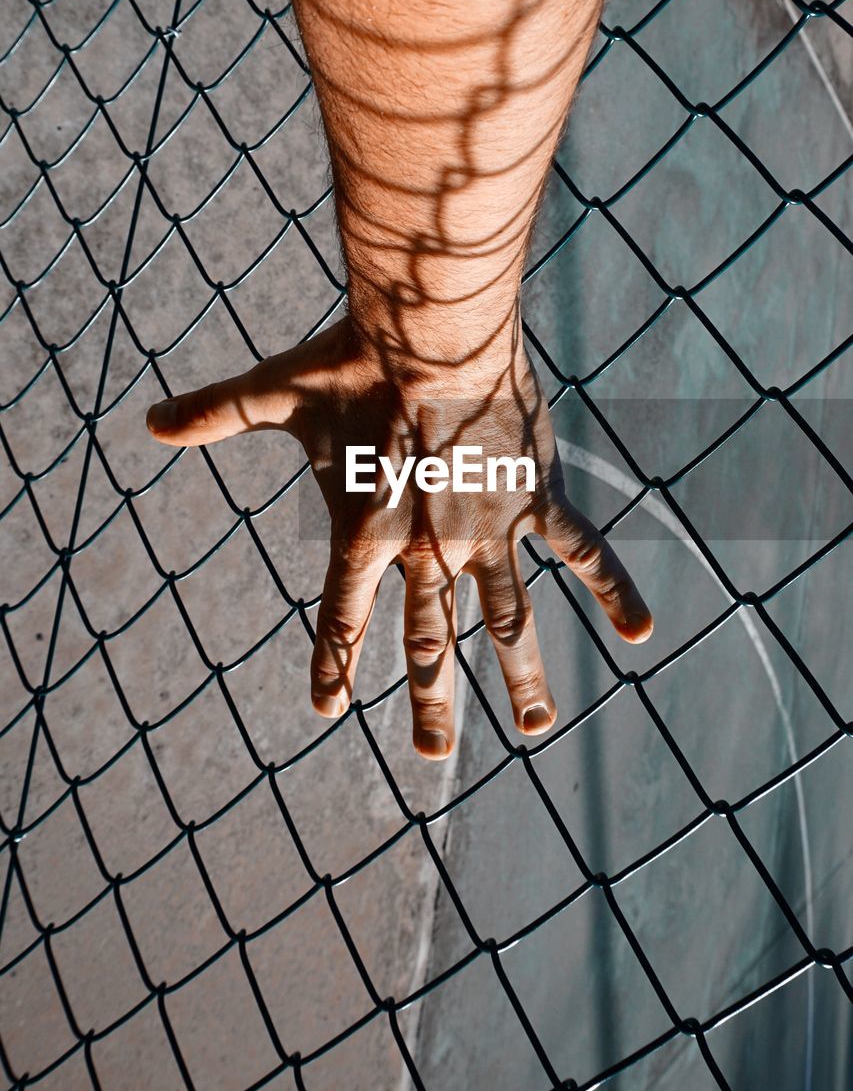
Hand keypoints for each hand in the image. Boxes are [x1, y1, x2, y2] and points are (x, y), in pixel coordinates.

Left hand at [145, 318, 652, 759]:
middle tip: (430, 757)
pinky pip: (581, 552)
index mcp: (365, 535)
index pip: (341, 617)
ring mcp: (488, 532)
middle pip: (428, 642)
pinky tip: (643, 631)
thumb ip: (216, 414)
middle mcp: (428, 551)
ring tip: (532, 728)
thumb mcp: (278, 394)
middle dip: (427, 701)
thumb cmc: (352, 363)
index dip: (332, 662)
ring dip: (520, 677)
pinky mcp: (534, 500)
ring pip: (506, 620)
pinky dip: (613, 589)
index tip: (324, 709)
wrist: (429, 333)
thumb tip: (147, 420)